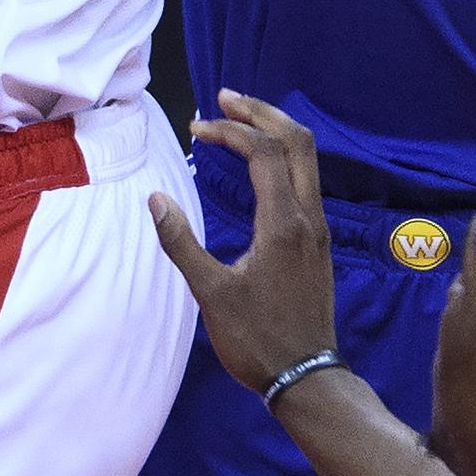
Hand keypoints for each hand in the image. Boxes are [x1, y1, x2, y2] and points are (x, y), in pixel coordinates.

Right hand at [147, 91, 343, 395]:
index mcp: (283, 225)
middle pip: (297, 141)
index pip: (263, 152)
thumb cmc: (256, 339)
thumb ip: (181, 243)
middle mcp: (308, 218)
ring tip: (239, 120)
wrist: (306, 378)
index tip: (196, 129)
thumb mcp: (210, 294)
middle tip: (224, 98)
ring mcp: (319, 229)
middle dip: (261, 112)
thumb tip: (155, 199)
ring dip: (275, 131)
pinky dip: (282, 157)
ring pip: (307, 159)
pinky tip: (258, 164)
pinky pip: (305, 180)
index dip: (229, 131)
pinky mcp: (319, 242)